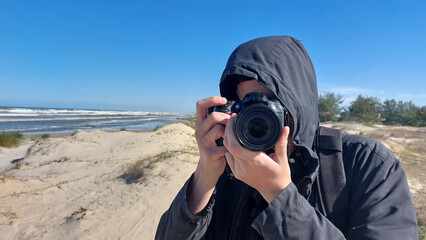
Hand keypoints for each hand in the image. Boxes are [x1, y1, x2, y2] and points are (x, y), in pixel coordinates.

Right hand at [187, 96, 229, 212]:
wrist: (209, 168)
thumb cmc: (215, 147)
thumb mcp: (214, 132)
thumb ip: (219, 121)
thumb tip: (234, 111)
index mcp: (200, 124)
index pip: (200, 105)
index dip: (212, 99)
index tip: (224, 100)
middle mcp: (198, 131)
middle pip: (213, 117)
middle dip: (227, 118)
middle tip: (234, 125)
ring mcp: (202, 143)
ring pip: (219, 129)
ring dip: (229, 132)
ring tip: (232, 137)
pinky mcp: (208, 153)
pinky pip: (224, 145)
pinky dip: (231, 146)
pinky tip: (232, 149)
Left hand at [223, 113, 291, 202]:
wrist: (275, 192)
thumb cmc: (280, 175)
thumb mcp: (283, 158)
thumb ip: (282, 142)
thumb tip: (285, 128)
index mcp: (255, 161)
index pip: (236, 146)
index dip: (231, 131)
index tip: (235, 119)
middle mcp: (244, 167)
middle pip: (228, 145)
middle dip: (228, 130)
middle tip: (233, 119)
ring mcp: (238, 171)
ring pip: (226, 150)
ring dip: (227, 138)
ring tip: (232, 126)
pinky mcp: (236, 173)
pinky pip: (228, 157)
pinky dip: (228, 147)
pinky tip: (233, 139)